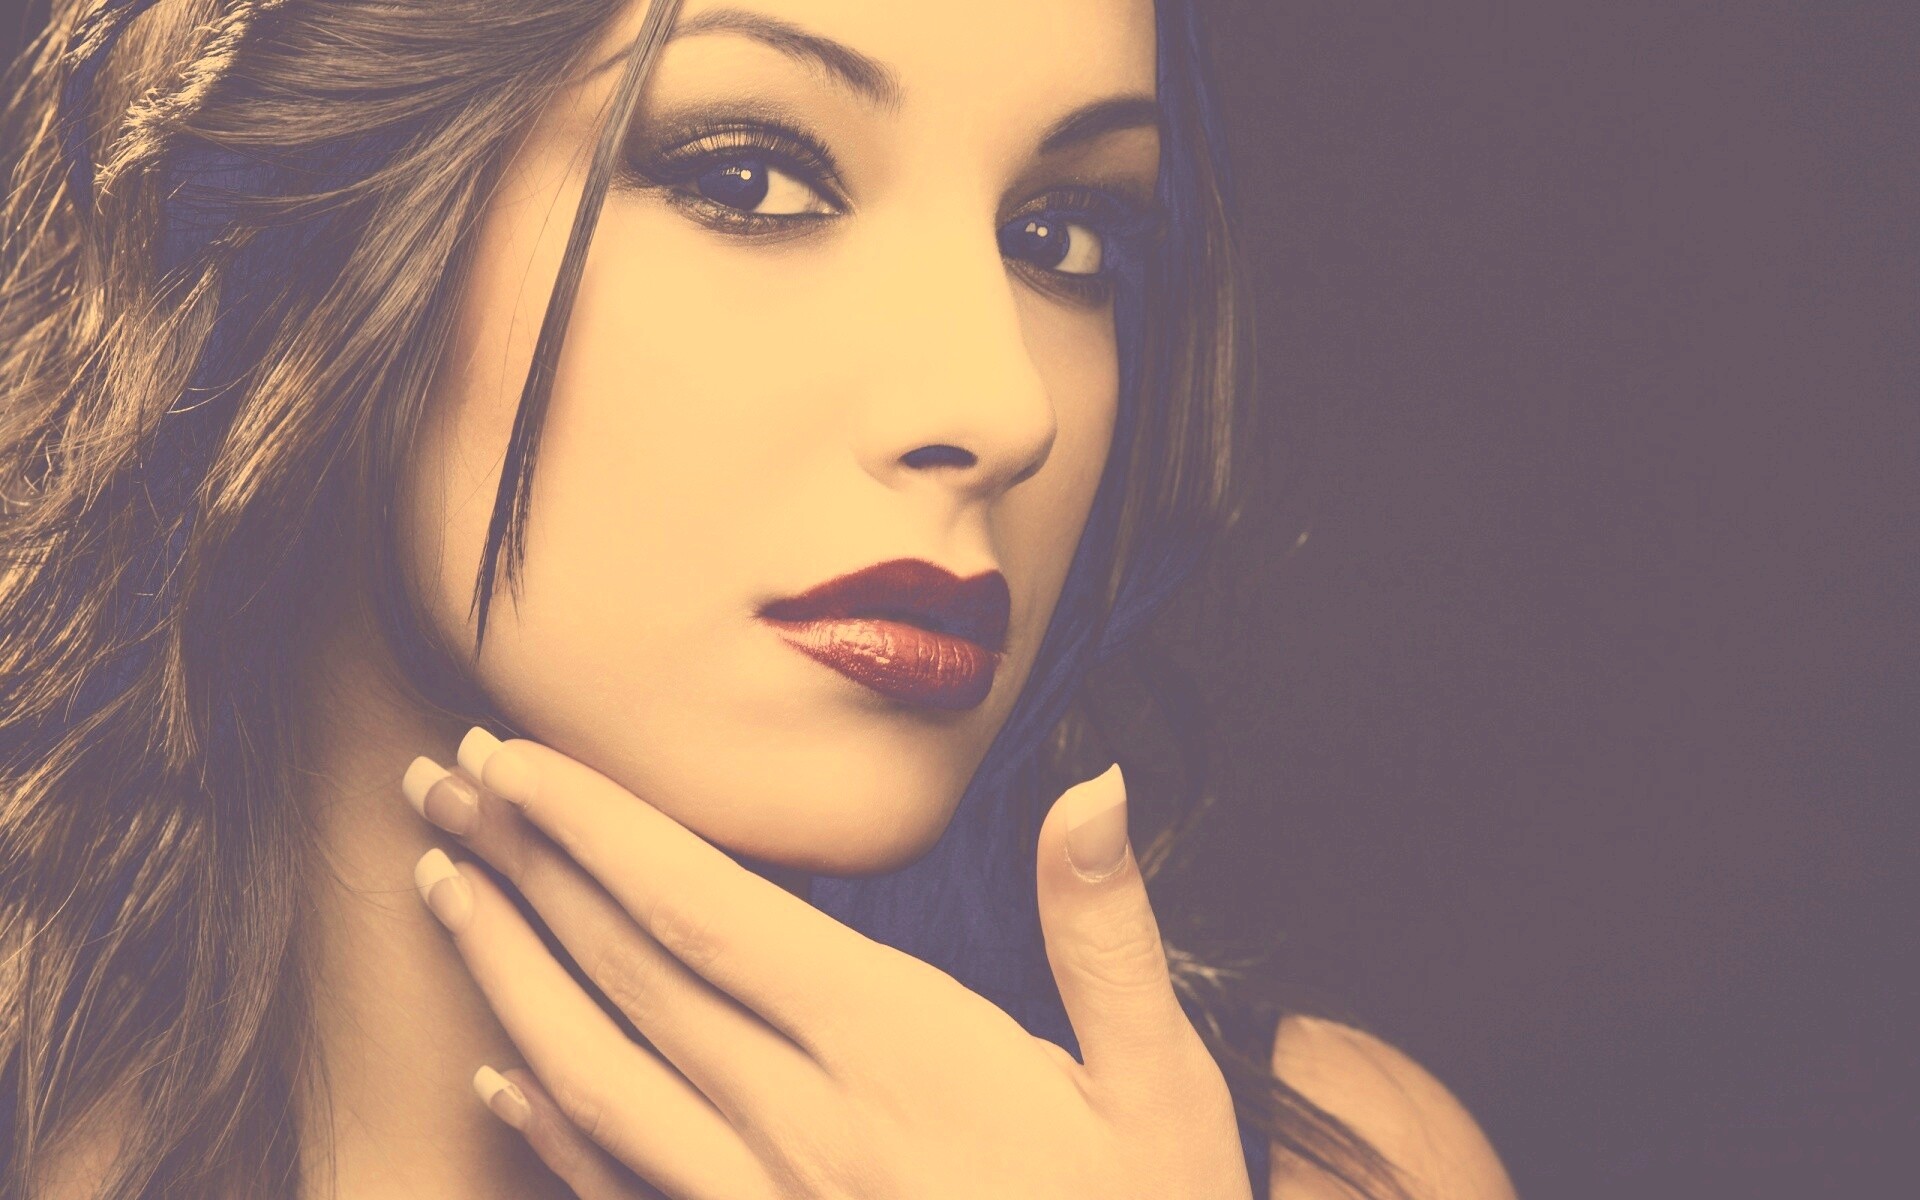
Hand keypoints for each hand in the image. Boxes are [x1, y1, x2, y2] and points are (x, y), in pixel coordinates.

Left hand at [400, 728, 1255, 1199]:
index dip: (596, 825)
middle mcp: (799, 1122)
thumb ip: (1105, 936)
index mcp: (895, 1050)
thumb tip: (1089, 786)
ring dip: (505, 971)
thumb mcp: (1167, 1091)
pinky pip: (621, 1191)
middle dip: (525, 864)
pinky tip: (498, 1080)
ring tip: (439, 885)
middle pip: (626, 972)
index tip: (519, 757)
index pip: (704, 908)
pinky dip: (546, 1128)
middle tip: (442, 776)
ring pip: (593, 1074)